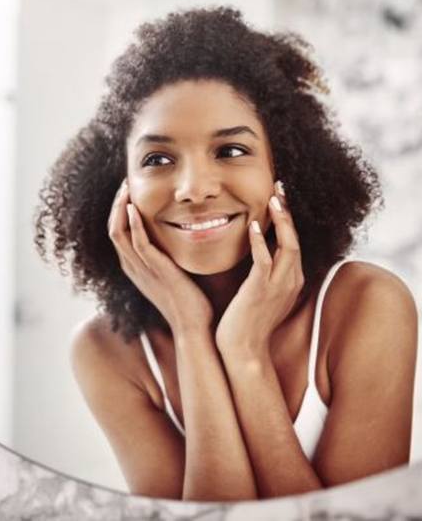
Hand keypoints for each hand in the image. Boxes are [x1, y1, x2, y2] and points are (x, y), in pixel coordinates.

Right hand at [107, 179, 212, 332]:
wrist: (195, 326)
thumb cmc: (189, 301)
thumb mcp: (173, 273)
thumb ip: (170, 255)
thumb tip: (181, 234)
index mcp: (135, 266)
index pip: (117, 232)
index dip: (120, 210)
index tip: (129, 191)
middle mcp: (132, 267)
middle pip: (112, 228)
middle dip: (117, 204)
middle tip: (126, 183)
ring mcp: (141, 269)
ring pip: (118, 232)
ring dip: (121, 208)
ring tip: (127, 189)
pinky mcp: (154, 270)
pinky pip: (137, 243)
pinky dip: (133, 223)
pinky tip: (136, 208)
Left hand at [215, 182, 304, 358]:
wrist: (242, 351)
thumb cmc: (246, 322)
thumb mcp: (260, 293)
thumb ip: (261, 273)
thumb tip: (253, 253)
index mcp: (291, 280)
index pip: (293, 242)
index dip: (288, 218)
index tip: (279, 196)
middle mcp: (291, 281)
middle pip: (295, 238)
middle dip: (288, 211)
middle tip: (280, 187)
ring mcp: (278, 286)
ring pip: (288, 246)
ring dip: (281, 220)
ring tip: (274, 198)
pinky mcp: (261, 291)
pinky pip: (265, 261)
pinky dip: (261, 242)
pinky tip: (255, 225)